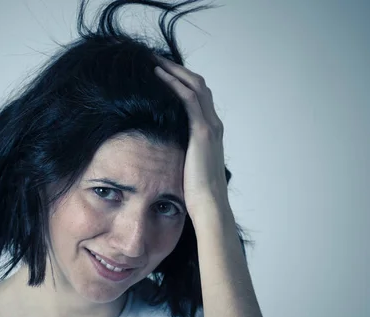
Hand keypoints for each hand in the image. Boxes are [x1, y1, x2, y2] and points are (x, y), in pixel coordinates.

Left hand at [153, 55, 227, 216]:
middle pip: (199, 84)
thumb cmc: (196, 192)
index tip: (164, 73)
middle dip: (178, 69)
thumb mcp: (188, 165)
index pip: (199, 96)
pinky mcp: (202, 132)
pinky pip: (189, 99)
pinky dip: (174, 84)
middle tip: (157, 60)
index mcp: (211, 131)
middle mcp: (214, 124)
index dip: (183, 81)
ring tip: (155, 62)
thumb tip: (164, 150)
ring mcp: (210, 126)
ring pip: (195, 86)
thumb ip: (181, 152)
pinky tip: (159, 76)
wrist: (208, 204)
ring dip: (174, 71)